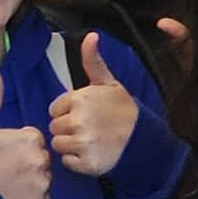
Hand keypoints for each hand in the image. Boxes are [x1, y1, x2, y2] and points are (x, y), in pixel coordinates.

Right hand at [0, 69, 51, 198]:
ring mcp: (40, 184)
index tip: (1, 154)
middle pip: (40, 158)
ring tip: (6, 185)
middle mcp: (39, 160)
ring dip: (29, 182)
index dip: (17, 146)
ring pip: (42, 179)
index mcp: (28, 139)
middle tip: (3, 170)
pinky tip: (12, 198)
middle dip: (26, 163)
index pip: (33, 139)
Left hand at [46, 34, 141, 178]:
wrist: (142, 140)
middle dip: (68, 129)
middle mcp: (79, 120)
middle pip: (54, 127)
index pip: (55, 109)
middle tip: (88, 129)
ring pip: (58, 145)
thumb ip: (93, 61)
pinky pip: (67, 162)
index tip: (84, 115)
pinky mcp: (86, 163)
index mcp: (80, 99)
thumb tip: (91, 35)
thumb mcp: (108, 83)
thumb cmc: (122, 110)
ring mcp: (82, 143)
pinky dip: (76, 162)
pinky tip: (91, 154)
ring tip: (89, 142)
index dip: (68, 112)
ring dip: (70, 146)